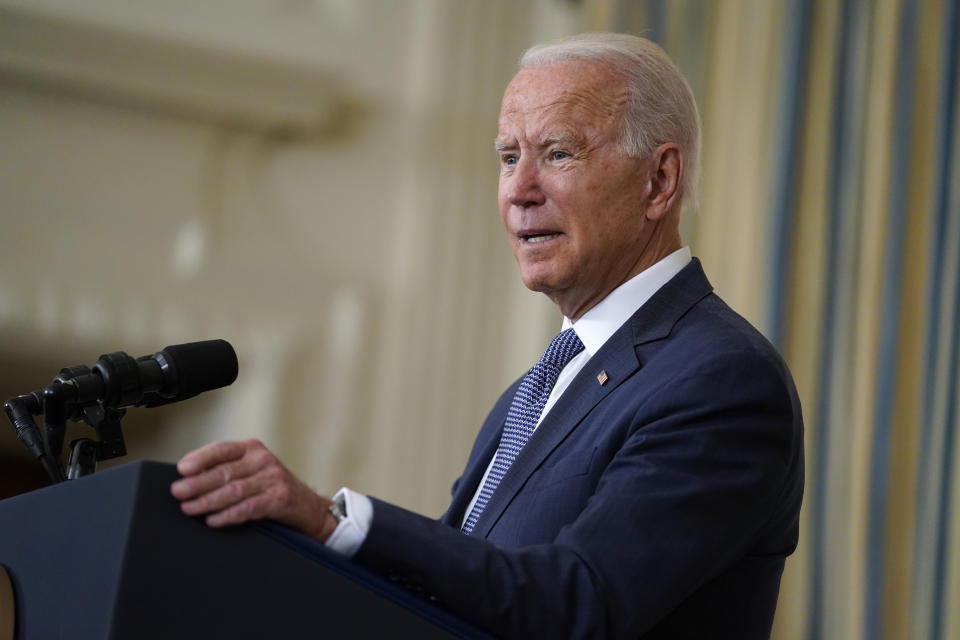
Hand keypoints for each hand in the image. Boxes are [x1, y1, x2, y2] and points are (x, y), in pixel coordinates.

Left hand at [170, 439, 338, 542]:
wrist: (309, 508)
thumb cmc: (272, 490)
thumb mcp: (253, 472)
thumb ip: (228, 471)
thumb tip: (188, 479)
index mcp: (253, 449)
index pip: (222, 449)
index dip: (200, 458)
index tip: (182, 469)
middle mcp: (263, 460)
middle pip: (224, 472)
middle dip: (198, 483)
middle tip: (178, 492)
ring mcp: (273, 479)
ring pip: (233, 491)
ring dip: (207, 501)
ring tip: (189, 509)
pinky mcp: (279, 498)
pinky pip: (248, 507)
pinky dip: (228, 515)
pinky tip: (213, 520)